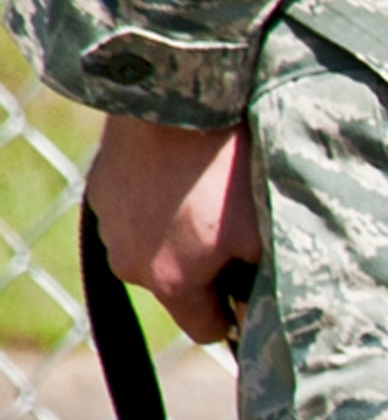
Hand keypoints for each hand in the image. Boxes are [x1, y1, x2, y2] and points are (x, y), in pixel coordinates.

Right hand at [86, 116, 260, 342]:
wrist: (173, 89)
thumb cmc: (224, 165)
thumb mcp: (258, 232)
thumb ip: (258, 286)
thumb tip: (250, 315)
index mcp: (171, 283)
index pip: (208, 330)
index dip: (233, 312)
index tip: (245, 285)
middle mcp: (129, 265)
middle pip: (176, 289)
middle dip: (201, 270)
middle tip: (227, 226)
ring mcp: (107, 225)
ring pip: (150, 251)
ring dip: (172, 236)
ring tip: (199, 194)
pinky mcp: (98, 189)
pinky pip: (132, 214)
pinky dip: (152, 205)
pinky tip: (174, 175)